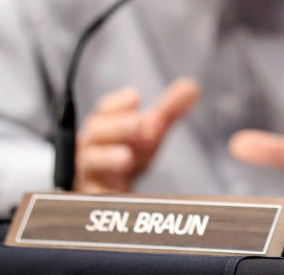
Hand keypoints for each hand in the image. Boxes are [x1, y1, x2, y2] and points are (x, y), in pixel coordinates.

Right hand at [74, 77, 199, 192]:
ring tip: (127, 158)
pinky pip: (94, 196)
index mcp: (105, 125)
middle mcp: (93, 146)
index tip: (136, 97)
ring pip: (91, 163)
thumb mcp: (149, 131)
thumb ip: (168, 110)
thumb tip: (192, 86)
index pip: (105, 109)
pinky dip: (104, 194)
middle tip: (141, 124)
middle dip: (118, 127)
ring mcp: (90, 173)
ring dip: (107, 158)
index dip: (118, 103)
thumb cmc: (128, 151)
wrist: (109, 190)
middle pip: (96, 133)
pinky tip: (118, 196)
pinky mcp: (93, 197)